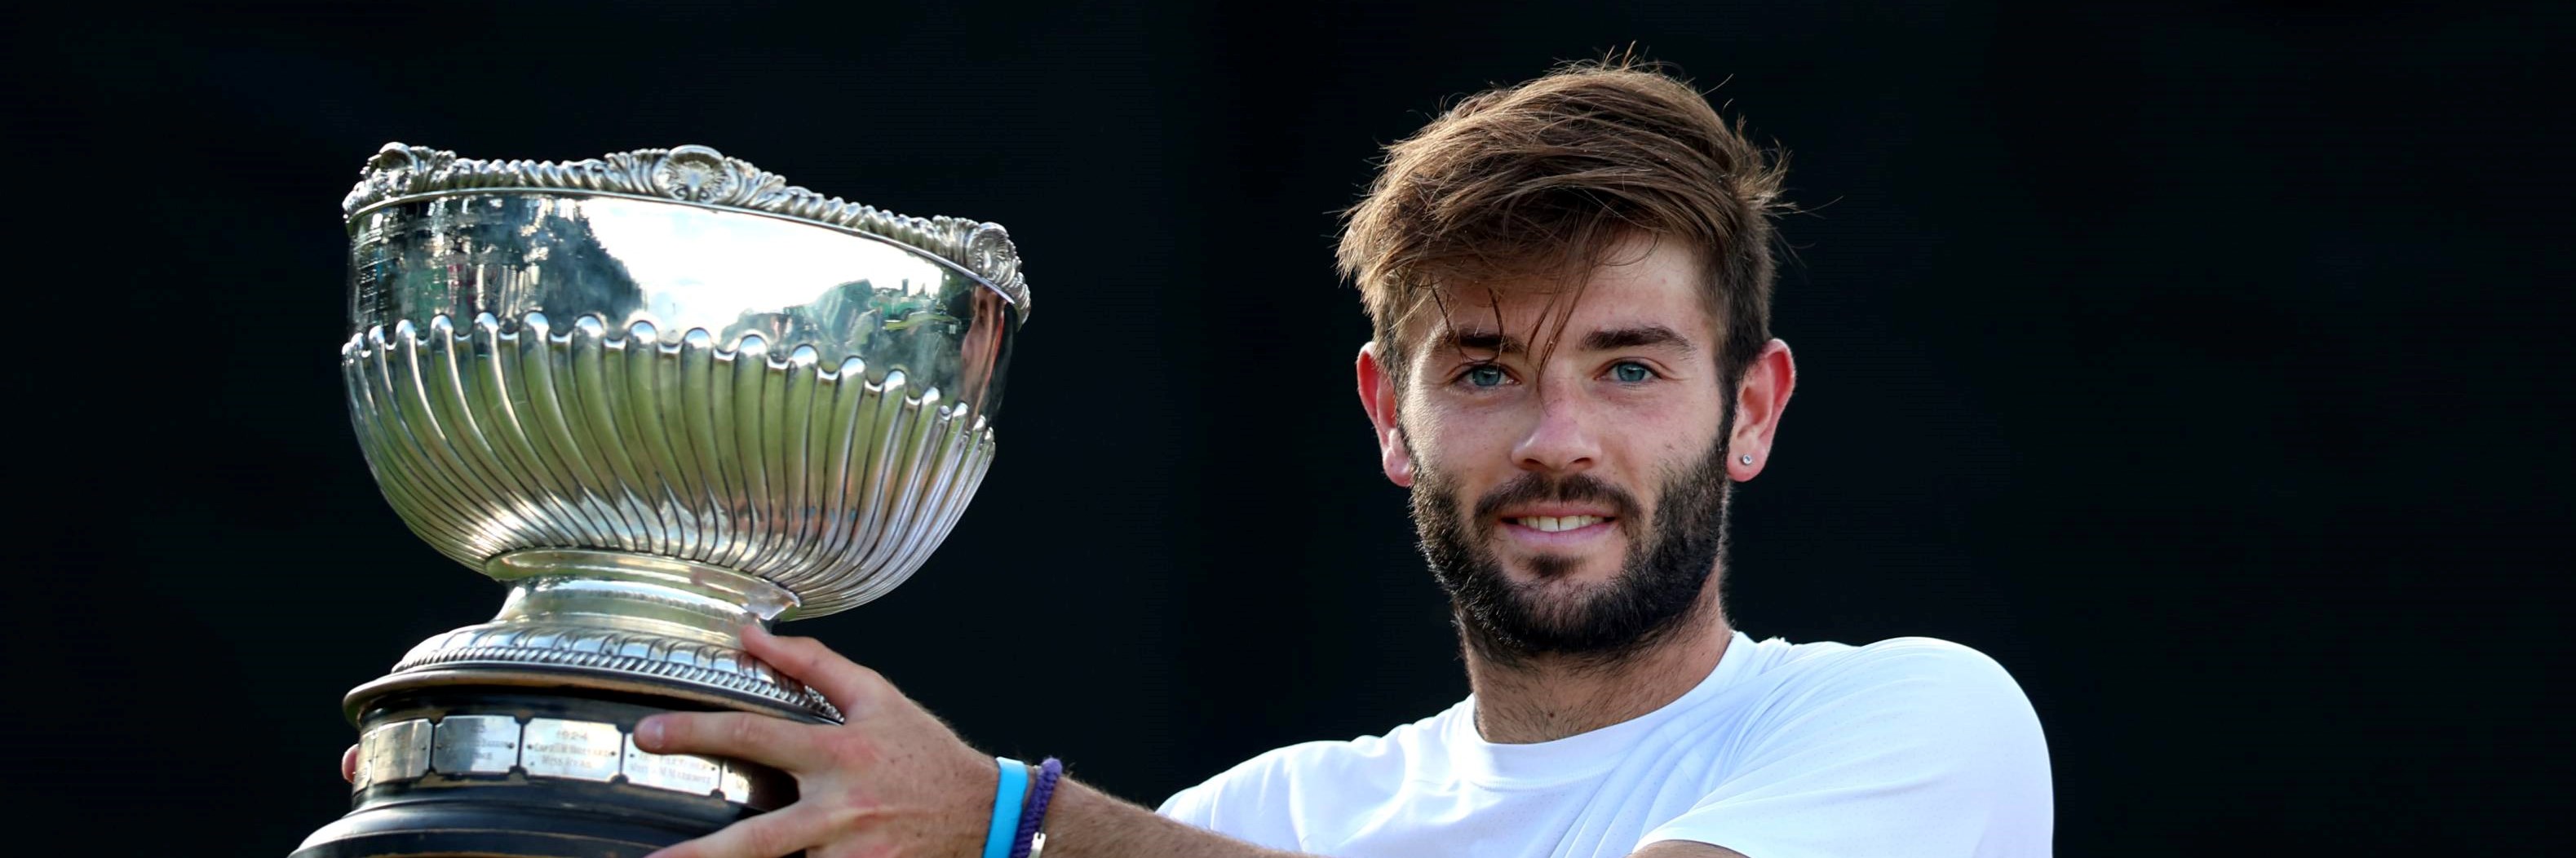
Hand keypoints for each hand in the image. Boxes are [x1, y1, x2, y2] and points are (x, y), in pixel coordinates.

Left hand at [636, 624, 999, 857]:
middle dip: (700, 855)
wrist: (988, 815)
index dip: (696, 733)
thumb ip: (813, 665)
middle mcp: (841, 809)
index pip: (755, 736)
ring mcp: (853, 855)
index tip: (648, 734)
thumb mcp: (878, 697)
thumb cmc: (925, 755)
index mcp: (839, 753)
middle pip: (756, 839)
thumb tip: (752, 635)